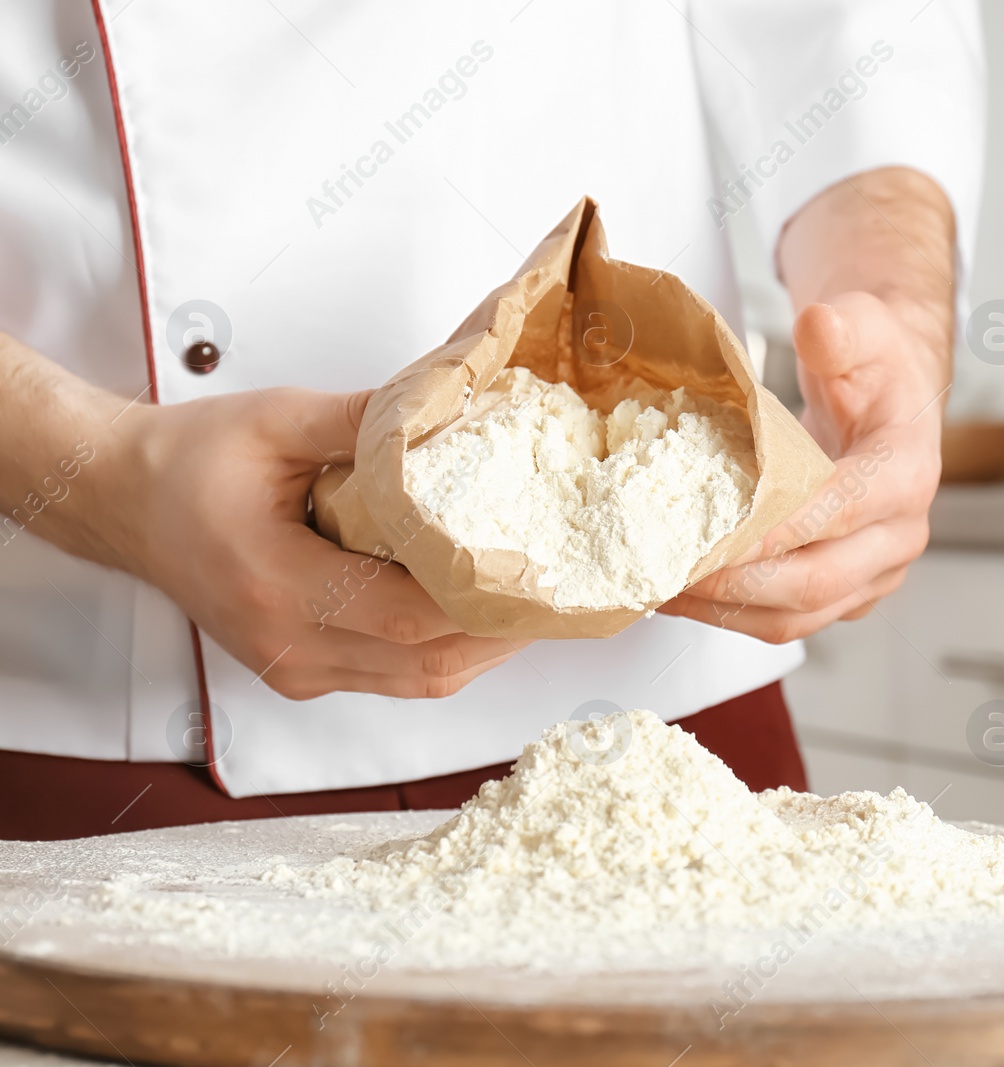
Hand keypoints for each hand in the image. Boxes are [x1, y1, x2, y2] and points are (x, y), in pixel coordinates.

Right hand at [114, 389, 530, 699]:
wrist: (123, 501)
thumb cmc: (188, 462)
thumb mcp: (276, 419)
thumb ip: (366, 419)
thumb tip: (452, 405)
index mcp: (274, 584)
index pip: (404, 617)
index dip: (481, 603)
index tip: (541, 575)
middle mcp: (285, 643)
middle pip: (424, 665)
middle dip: (503, 635)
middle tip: (564, 595)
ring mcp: (292, 668)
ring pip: (415, 682)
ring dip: (482, 650)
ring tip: (537, 604)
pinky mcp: (301, 671)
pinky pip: (391, 677)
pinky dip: (443, 650)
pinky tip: (480, 611)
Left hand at [662, 292, 944, 641]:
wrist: (896, 402)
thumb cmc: (875, 368)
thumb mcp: (864, 327)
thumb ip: (841, 328)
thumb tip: (817, 326)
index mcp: (907, 475)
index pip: (839, 512)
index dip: (776, 527)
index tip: (714, 531)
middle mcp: (898, 536)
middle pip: (814, 582)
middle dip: (734, 583)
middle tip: (665, 567)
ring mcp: (874, 573)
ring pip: (798, 617)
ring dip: (723, 611)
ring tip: (658, 585)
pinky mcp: (846, 593)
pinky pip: (788, 619)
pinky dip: (732, 615)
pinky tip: (683, 592)